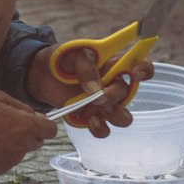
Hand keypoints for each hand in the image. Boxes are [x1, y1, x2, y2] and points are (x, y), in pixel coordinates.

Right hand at [0, 91, 56, 174]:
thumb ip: (19, 105)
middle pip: (36, 141)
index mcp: (27, 125)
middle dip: (27, 134)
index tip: (36, 122)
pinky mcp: (0, 169)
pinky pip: (6, 160)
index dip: (44, 125)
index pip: (51, 130)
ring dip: (12, 144)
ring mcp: (12, 159)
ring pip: (20, 151)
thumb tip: (28, 112)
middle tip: (8, 126)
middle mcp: (24, 145)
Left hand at [26, 46, 153, 136]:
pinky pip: (104, 130)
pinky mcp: (91, 117)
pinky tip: (88, 120)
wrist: (39, 76)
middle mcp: (113, 85)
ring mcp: (104, 104)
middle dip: (114, 96)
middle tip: (97, 97)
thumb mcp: (70, 54)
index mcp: (114, 64)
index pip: (141, 66)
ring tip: (94, 109)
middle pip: (128, 94)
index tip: (135, 73)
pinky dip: (99, 128)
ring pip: (123, 117)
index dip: (144, 70)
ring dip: (113, 115)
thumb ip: (85, 65)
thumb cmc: (59, 60)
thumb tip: (95, 88)